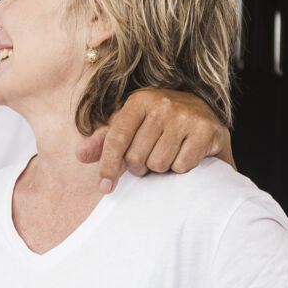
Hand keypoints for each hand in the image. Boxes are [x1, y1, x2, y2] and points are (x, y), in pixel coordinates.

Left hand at [77, 88, 233, 192]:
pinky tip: (186, 154)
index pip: (116, 139)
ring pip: (158, 164)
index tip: (105, 187)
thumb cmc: (161, 126)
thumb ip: (105, 141)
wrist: (207, 118)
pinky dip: (181, 168)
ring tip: (169, 154)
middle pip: (136, 158)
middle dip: (140, 167)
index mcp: (139, 100)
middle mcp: (163, 103)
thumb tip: (80, 155)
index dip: (108, 166)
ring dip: (162, 168)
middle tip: (150, 159)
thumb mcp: (131, 127)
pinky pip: (181, 166)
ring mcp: (186, 115)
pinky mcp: (206, 130)